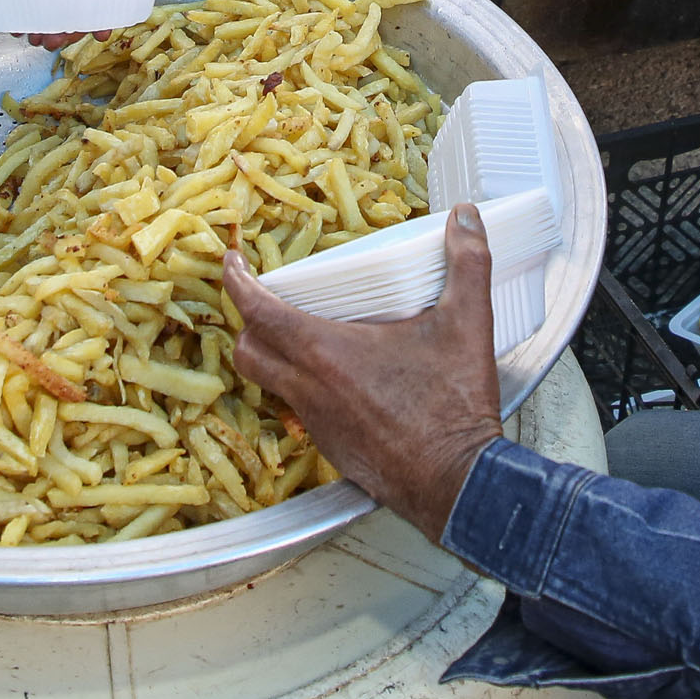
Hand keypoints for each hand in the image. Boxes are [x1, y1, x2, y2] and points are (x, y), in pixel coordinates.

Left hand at [222, 206, 505, 541]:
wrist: (457, 480)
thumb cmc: (453, 406)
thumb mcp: (467, 323)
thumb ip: (467, 263)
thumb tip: (465, 217)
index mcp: (325, 352)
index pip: (258, 311)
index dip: (236, 283)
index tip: (232, 263)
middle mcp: (309, 388)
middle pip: (248, 352)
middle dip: (247, 324)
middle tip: (267, 303)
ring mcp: (317, 423)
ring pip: (271, 385)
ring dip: (274, 358)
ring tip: (304, 338)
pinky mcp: (332, 448)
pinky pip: (300, 412)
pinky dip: (305, 390)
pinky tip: (341, 381)